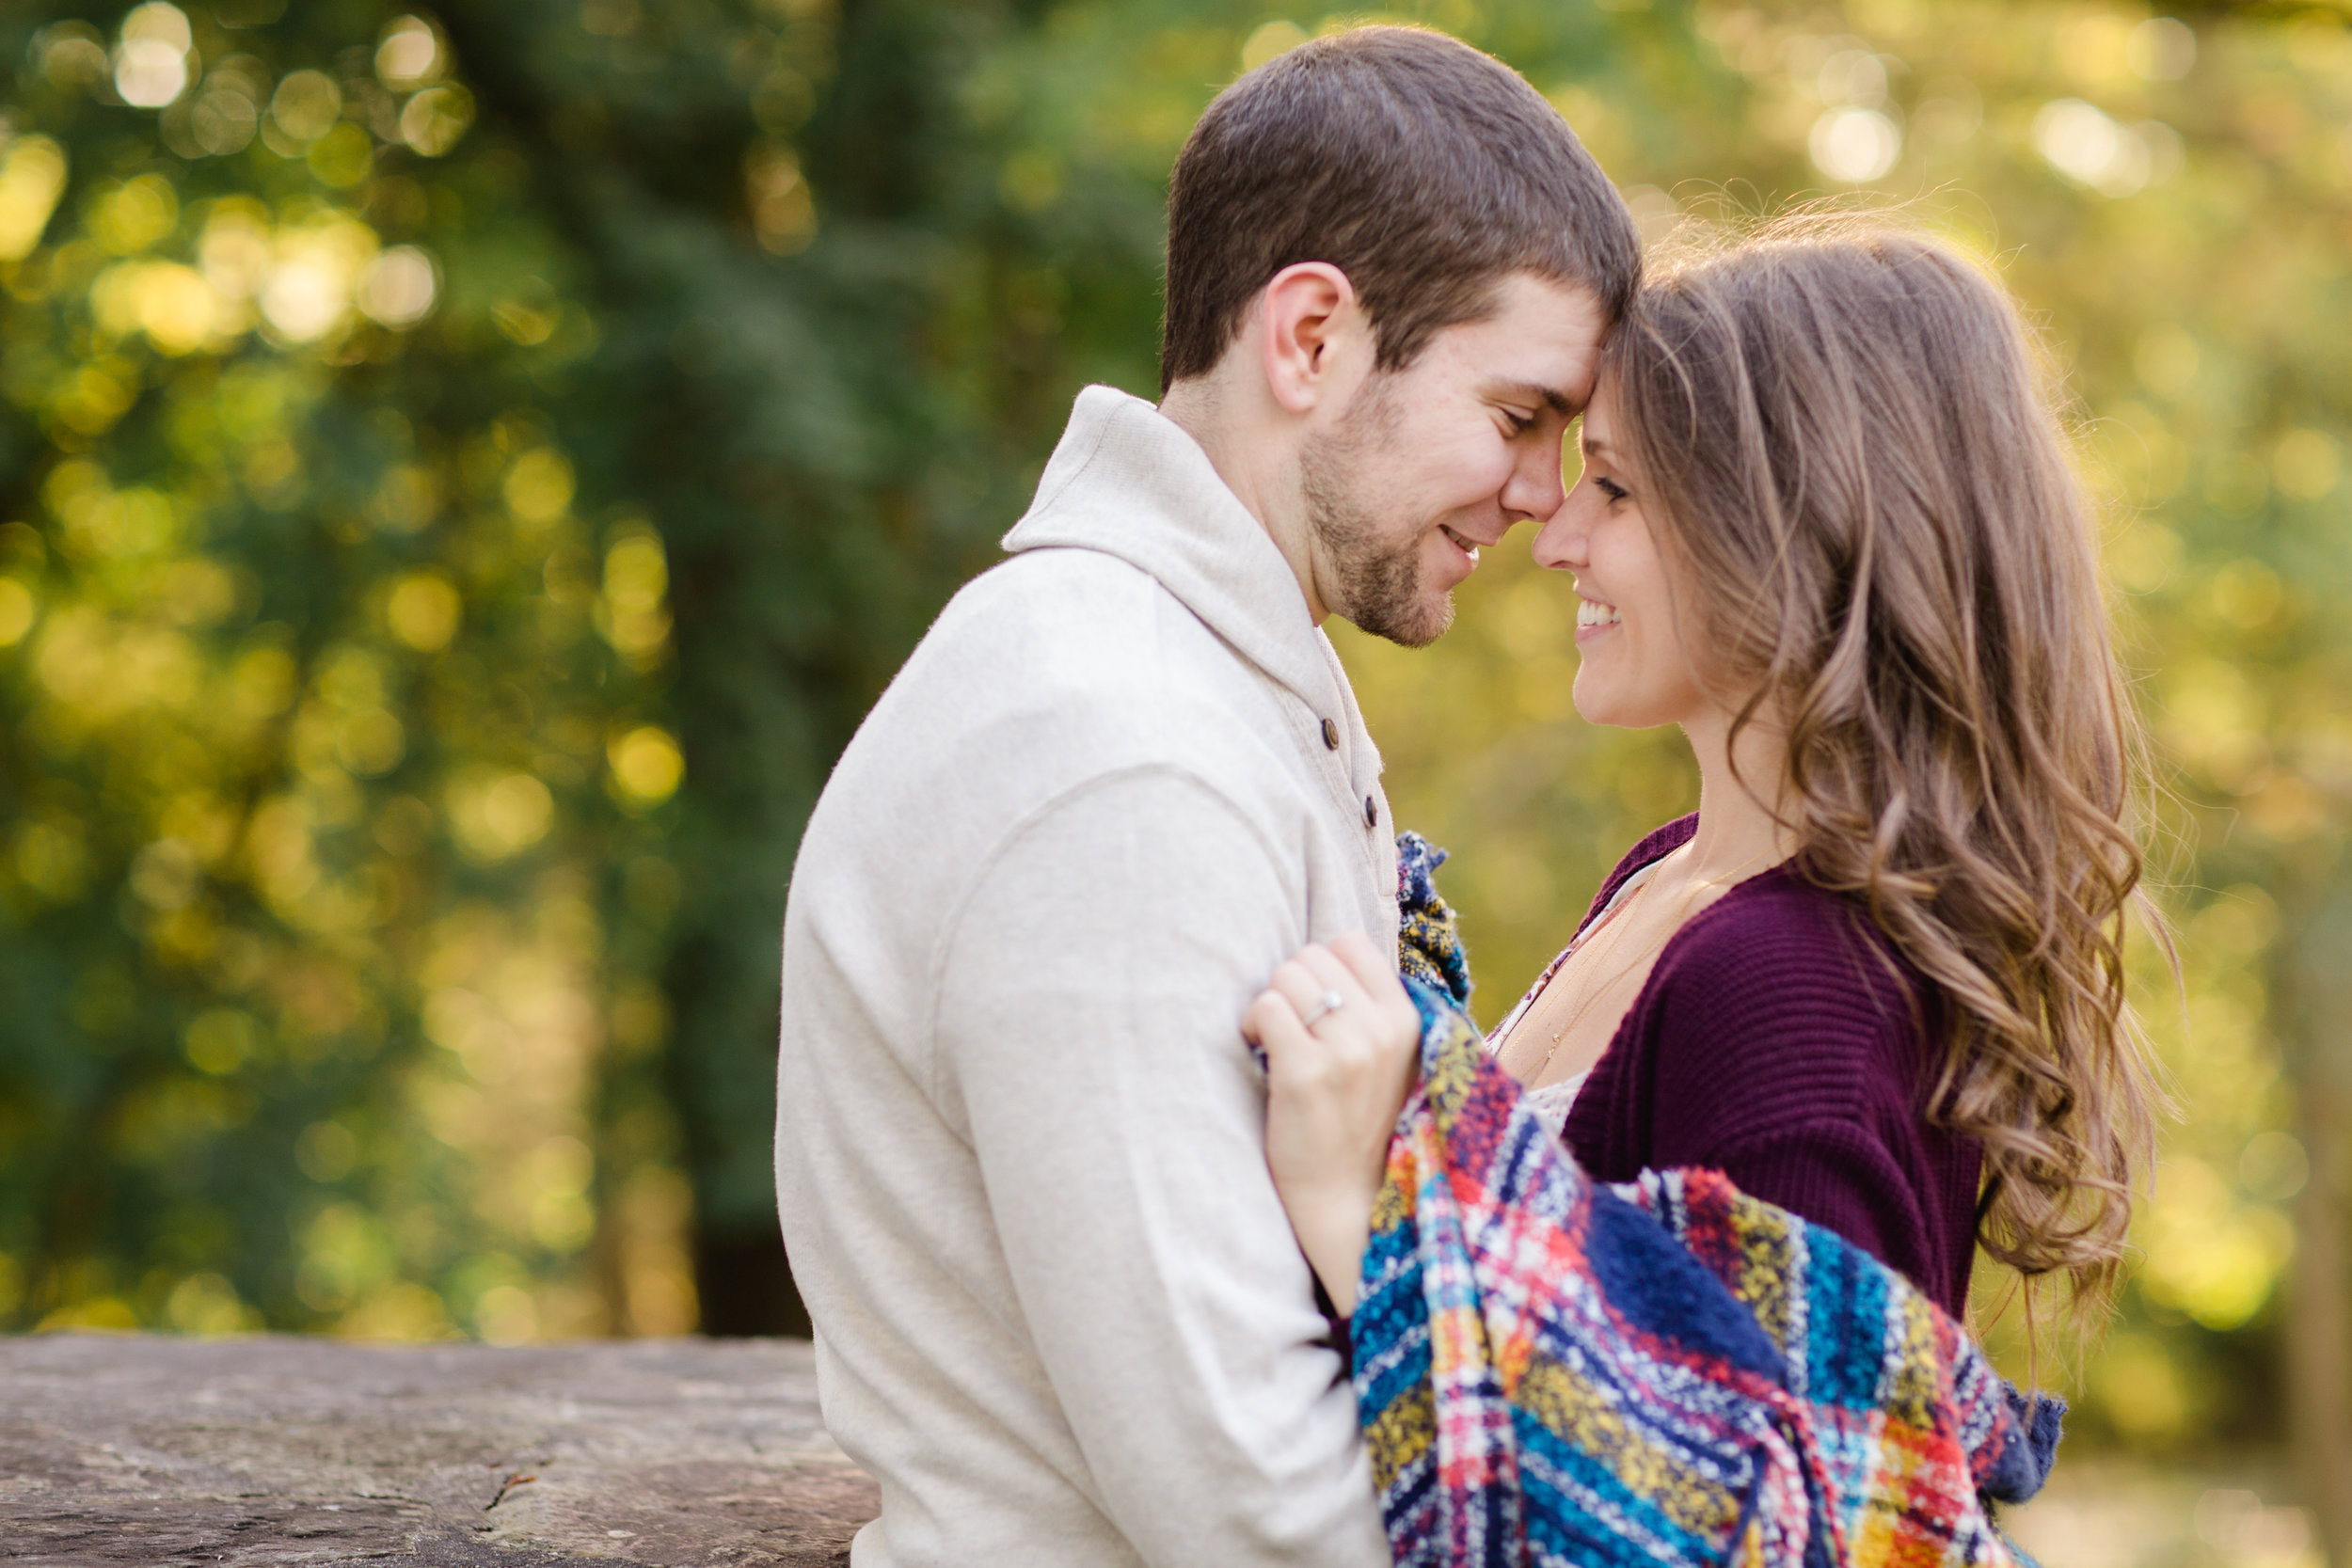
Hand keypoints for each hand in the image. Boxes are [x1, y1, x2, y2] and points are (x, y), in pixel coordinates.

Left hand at [1241, 931, 1421, 1317]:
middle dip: (1290, 986)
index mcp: (1407, 1020)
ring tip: (1275, 1043)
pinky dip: (1252, 1025)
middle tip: (1290, 1029)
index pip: (1349, 943)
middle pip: (1310, 956)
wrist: (1351, 1201)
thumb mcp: (1392, 1061)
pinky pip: (1264, 1008)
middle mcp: (1382, 1030)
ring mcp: (1347, 1052)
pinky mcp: (1306, 1074)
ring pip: (1285, 976)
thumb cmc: (1362, 1126)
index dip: (1320, 966)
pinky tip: (1261, 1055)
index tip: (1313, 1005)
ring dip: (1269, 1005)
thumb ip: (1373, 1011)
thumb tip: (1325, 959)